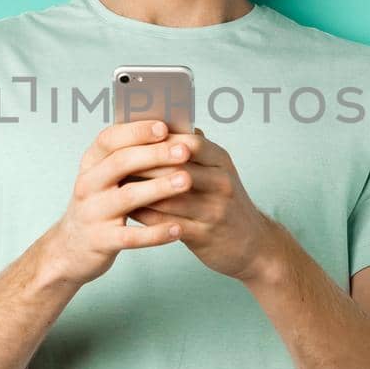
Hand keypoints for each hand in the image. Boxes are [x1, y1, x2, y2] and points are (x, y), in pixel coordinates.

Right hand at [39, 118, 194, 286]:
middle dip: (155, 155)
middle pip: (120, 163)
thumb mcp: (104, 177)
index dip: (136, 131)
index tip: (164, 126)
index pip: (109, 139)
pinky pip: (131, 236)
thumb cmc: (99, 205)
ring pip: (127, 197)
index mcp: (90, 164)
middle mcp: (88, 185)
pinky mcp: (101, 241)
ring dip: (159, 188)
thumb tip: (168, 132)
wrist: (70, 248)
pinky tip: (177, 229)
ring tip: (187, 181)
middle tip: (185, 151)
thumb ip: (128, 156)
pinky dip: (155, 233)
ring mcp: (92, 213)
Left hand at [126, 127, 282, 282]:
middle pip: (175, 167)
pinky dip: (146, 217)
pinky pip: (168, 223)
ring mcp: (215, 209)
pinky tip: (130, 212)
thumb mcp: (218, 171)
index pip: (189, 141)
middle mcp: (221, 182)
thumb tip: (162, 123)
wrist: (254, 245)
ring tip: (117, 186)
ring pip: (168, 196)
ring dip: (140, 191)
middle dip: (143, 164)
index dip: (159, 139)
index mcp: (221, 161)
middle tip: (115, 163)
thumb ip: (194, 150)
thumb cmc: (226, 203)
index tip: (131, 138)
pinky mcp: (205, 235)